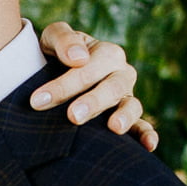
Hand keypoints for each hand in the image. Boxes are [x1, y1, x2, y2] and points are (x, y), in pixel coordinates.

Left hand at [35, 21, 154, 149]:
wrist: (57, 72)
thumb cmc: (56, 55)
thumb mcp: (53, 39)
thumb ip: (63, 40)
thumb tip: (79, 58)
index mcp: (106, 54)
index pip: (88, 68)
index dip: (64, 85)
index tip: (38, 101)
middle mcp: (121, 75)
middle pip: (112, 88)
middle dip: (92, 102)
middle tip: (72, 116)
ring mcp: (127, 98)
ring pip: (131, 106)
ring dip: (124, 117)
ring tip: (114, 128)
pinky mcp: (130, 119)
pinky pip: (143, 127)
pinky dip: (148, 135)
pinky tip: (149, 145)